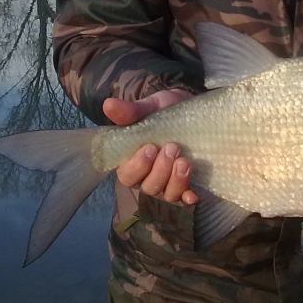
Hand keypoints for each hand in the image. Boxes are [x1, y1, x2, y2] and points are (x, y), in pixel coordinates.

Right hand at [103, 89, 198, 204]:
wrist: (190, 112)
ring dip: (175, 181)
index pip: (127, 175)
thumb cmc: (162, 113)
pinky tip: (193, 195)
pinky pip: (186, 199)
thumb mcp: (148, 108)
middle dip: (160, 170)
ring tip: (184, 161)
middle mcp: (148, 178)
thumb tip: (108, 104)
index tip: (150, 148)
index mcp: (132, 162)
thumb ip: (130, 111)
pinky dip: (189, 198)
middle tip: (172, 148)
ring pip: (167, 194)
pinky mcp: (187, 185)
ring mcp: (168, 184)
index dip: (137, 166)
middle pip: (149, 187)